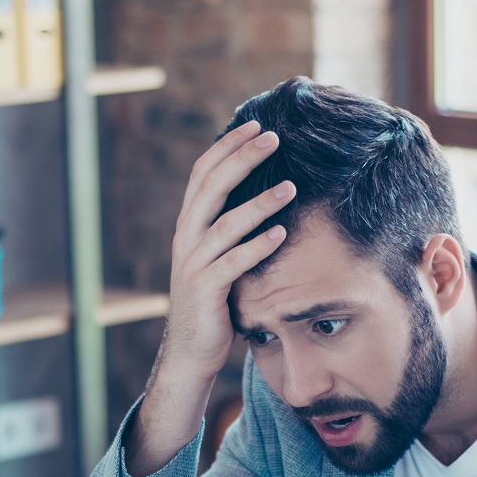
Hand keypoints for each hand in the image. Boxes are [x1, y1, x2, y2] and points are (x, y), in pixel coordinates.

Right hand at [126, 120, 296, 476]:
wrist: (191, 351)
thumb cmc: (213, 304)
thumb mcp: (219, 258)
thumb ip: (230, 229)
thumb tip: (264, 198)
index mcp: (189, 226)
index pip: (203, 174)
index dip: (227, 147)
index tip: (255, 125)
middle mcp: (186, 239)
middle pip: (210, 187)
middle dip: (241, 159)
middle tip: (273, 138)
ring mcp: (194, 265)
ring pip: (224, 224)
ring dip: (258, 203)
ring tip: (290, 186)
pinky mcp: (205, 291)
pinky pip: (233, 263)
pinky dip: (256, 246)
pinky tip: (281, 233)